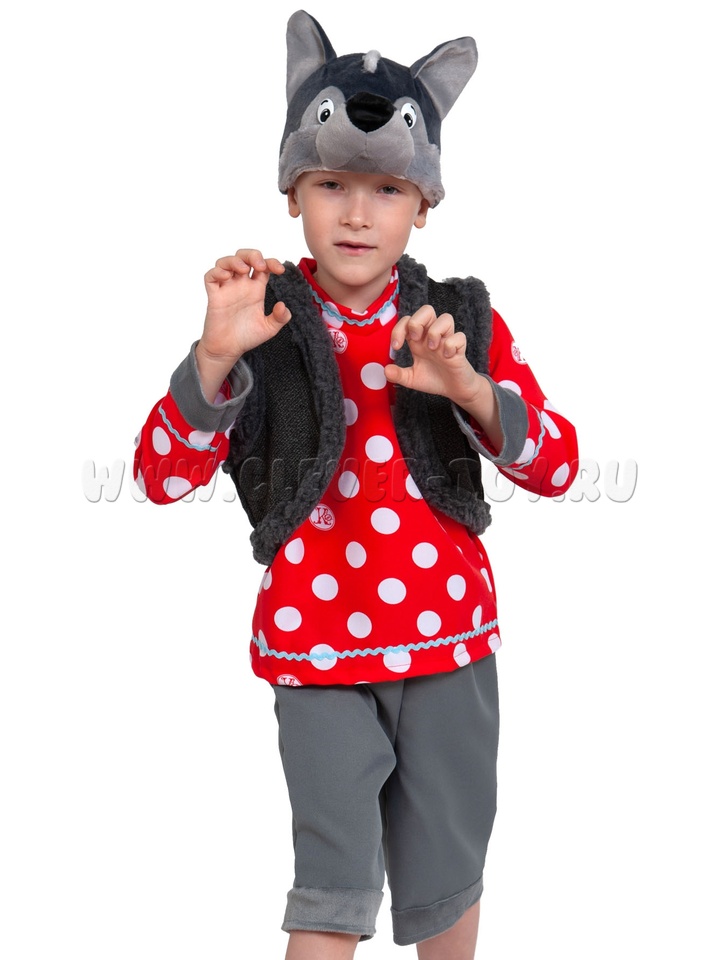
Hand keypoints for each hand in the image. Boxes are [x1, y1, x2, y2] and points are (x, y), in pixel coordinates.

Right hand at [196, 249, 290, 399]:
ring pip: (226, 262)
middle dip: (252, 255)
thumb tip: (282, 306)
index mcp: (256, 289)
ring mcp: (227, 288)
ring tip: (244, 270)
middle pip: (244, 258)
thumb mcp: (269, 328)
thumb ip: (280, 318)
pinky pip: (211, 277)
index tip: (280, 270)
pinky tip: (227, 277)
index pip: (263, 267)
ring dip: (235, 260)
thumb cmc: (246, 337)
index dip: (272, 262)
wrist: (228, 349)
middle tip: (260, 265)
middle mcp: (241, 285)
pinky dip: (217, 272)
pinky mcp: (214, 295)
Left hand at [385, 305, 481, 405]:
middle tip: (416, 340)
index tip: (396, 347)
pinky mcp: (460, 349)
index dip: (399, 329)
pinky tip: (447, 357)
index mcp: (419, 340)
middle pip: (427, 310)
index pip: (407, 321)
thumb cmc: (433, 379)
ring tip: (432, 349)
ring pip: (446, 318)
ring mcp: (447, 341)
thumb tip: (386, 370)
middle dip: (417, 322)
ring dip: (435, 332)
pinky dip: (451, 345)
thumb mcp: (411, 379)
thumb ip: (398, 375)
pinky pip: (460, 337)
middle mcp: (432, 336)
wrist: (453, 390)